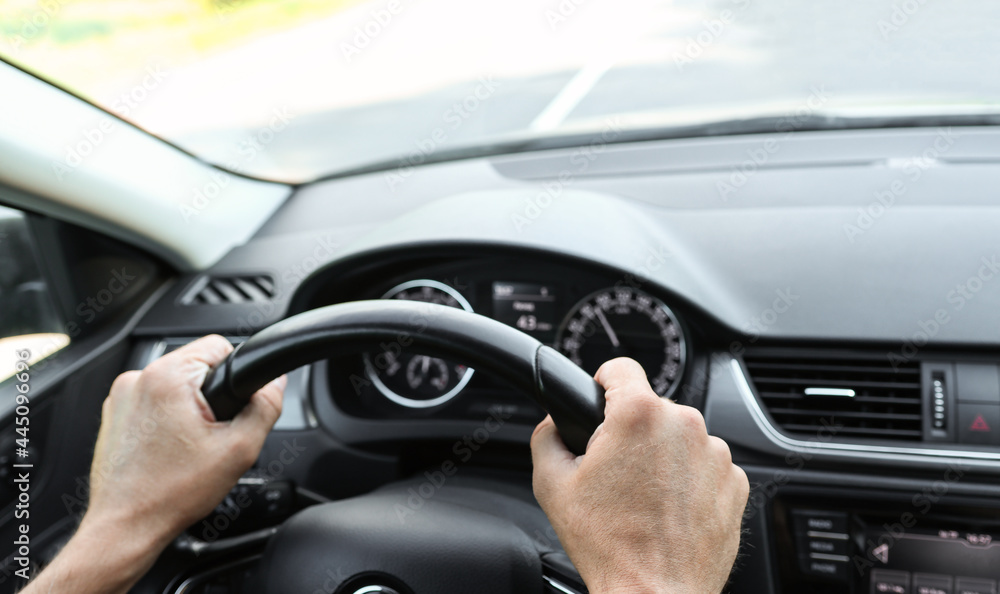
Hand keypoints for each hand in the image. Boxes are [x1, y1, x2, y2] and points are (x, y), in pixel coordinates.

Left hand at [23, 335, 284, 593]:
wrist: (127, 525)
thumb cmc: (170, 493)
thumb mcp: (239, 450)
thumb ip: (265, 407)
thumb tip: (275, 383)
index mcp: (167, 377)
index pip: (219, 346)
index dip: (235, 377)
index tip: (228, 409)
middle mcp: (138, 379)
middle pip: (196, 367)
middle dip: (210, 397)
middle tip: (208, 436)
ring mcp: (121, 397)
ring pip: (175, 386)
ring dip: (188, 408)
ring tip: (187, 446)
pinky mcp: (114, 414)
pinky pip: (154, 402)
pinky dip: (166, 419)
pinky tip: (169, 449)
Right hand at [531, 358, 747, 593]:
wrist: (654, 592)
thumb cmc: (609, 545)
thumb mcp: (551, 484)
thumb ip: (547, 435)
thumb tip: (555, 422)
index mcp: (638, 415)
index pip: (620, 367)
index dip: (603, 383)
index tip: (600, 401)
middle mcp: (684, 424)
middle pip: (650, 407)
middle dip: (631, 431)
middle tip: (615, 472)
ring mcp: (715, 452)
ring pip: (679, 436)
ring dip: (662, 456)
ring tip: (644, 497)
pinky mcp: (735, 480)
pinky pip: (705, 464)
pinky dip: (689, 480)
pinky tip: (669, 508)